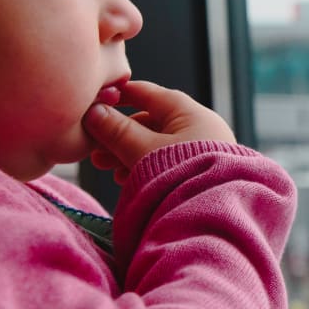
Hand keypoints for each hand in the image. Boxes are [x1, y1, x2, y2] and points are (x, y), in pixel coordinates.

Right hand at [82, 80, 236, 183]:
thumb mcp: (143, 151)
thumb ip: (117, 131)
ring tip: (105, 167)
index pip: (147, 93)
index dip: (118, 96)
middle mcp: (199, 127)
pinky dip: (144, 166)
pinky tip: (125, 178)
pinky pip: (166, 162)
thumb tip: (94, 111)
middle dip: (118, 135)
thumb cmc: (182, 176)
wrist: (215, 215)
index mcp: (189, 112)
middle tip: (94, 149)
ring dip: (127, 153)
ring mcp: (202, 150)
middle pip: (150, 122)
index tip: (94, 102)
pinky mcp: (200, 171)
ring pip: (155, 144)